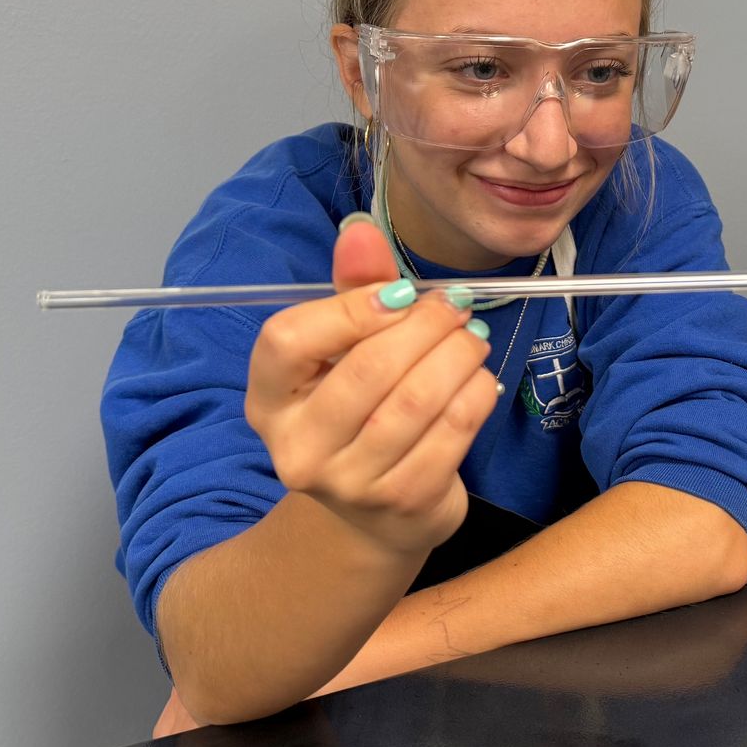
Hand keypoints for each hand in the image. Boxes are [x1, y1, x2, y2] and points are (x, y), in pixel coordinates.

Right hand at [243, 219, 497, 556]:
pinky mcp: (403, 501)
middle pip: (366, 370)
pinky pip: (451, 433)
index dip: (347, 308)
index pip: (287, 341)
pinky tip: (478, 378)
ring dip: (457, 356)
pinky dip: (474, 394)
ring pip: (416, 402)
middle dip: (424, 327)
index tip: (399, 293)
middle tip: (455, 307)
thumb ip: (353, 290)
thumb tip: (359, 230)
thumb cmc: (359, 412)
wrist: (375, 516)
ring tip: (472, 337)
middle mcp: (298, 448)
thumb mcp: (344, 351)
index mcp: (268, 401)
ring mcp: (350, 483)